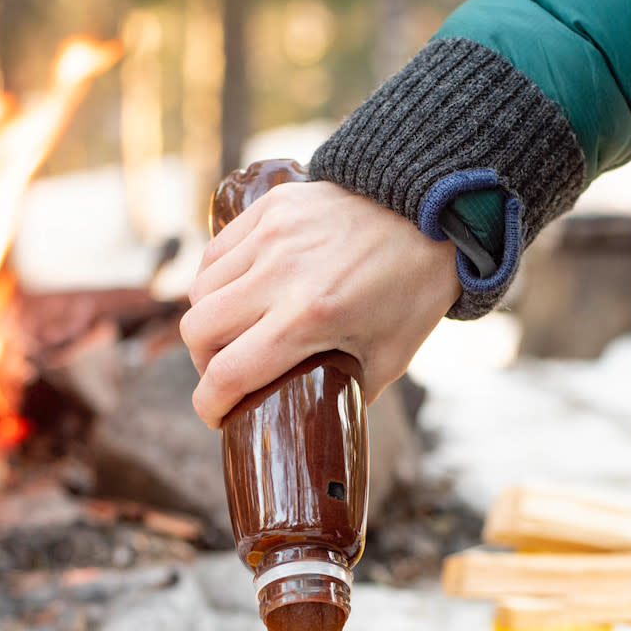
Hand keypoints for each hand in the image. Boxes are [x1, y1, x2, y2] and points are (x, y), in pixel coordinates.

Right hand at [180, 179, 460, 427]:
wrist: (432, 211)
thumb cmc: (414, 290)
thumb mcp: (389, 357)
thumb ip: (346, 391)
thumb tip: (317, 421)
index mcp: (310, 319)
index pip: (227, 375)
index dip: (210, 407)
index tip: (217, 418)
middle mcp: (280, 276)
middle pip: (197, 331)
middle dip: (204, 365)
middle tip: (226, 375)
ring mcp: (270, 236)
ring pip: (200, 291)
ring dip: (208, 323)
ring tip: (231, 335)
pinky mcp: (270, 209)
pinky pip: (215, 253)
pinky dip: (215, 282)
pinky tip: (235, 296)